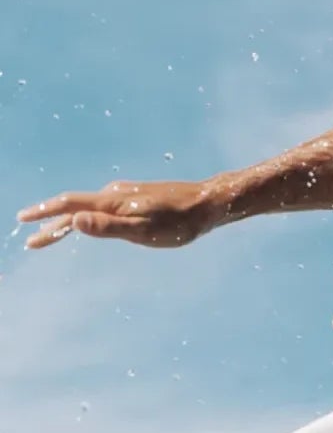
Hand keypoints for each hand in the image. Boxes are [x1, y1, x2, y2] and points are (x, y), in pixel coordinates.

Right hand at [16, 179, 225, 250]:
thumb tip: (73, 223)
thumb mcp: (144, 231)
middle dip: (50, 222)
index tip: (22, 222)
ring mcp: (126, 195)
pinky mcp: (137, 198)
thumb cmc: (179, 223)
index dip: (44, 213)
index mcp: (112, 201)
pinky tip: (92, 222)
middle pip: (75, 207)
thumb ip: (109, 227)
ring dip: (69, 220)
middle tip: (31, 238)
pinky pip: (104, 207)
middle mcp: (115, 194)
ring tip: (54, 234)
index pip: (69, 205)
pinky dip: (89, 217)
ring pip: (90, 208)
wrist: (209, 203)